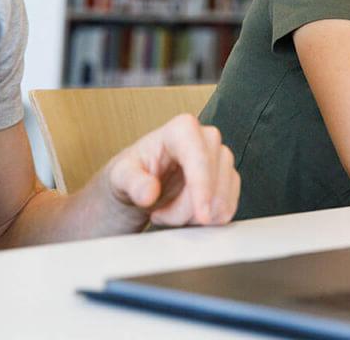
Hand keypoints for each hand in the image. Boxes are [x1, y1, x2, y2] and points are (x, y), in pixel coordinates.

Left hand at [101, 113, 238, 229]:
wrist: (139, 188)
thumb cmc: (131, 175)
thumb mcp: (120, 177)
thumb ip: (133, 182)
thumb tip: (149, 191)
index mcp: (180, 130)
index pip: (200, 156)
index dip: (203, 186)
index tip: (201, 214)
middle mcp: (205, 139)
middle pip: (214, 180)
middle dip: (189, 208)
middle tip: (160, 215)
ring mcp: (219, 159)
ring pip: (223, 197)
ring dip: (197, 217)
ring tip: (169, 214)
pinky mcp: (227, 179)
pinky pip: (229, 206)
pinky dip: (208, 220)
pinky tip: (186, 217)